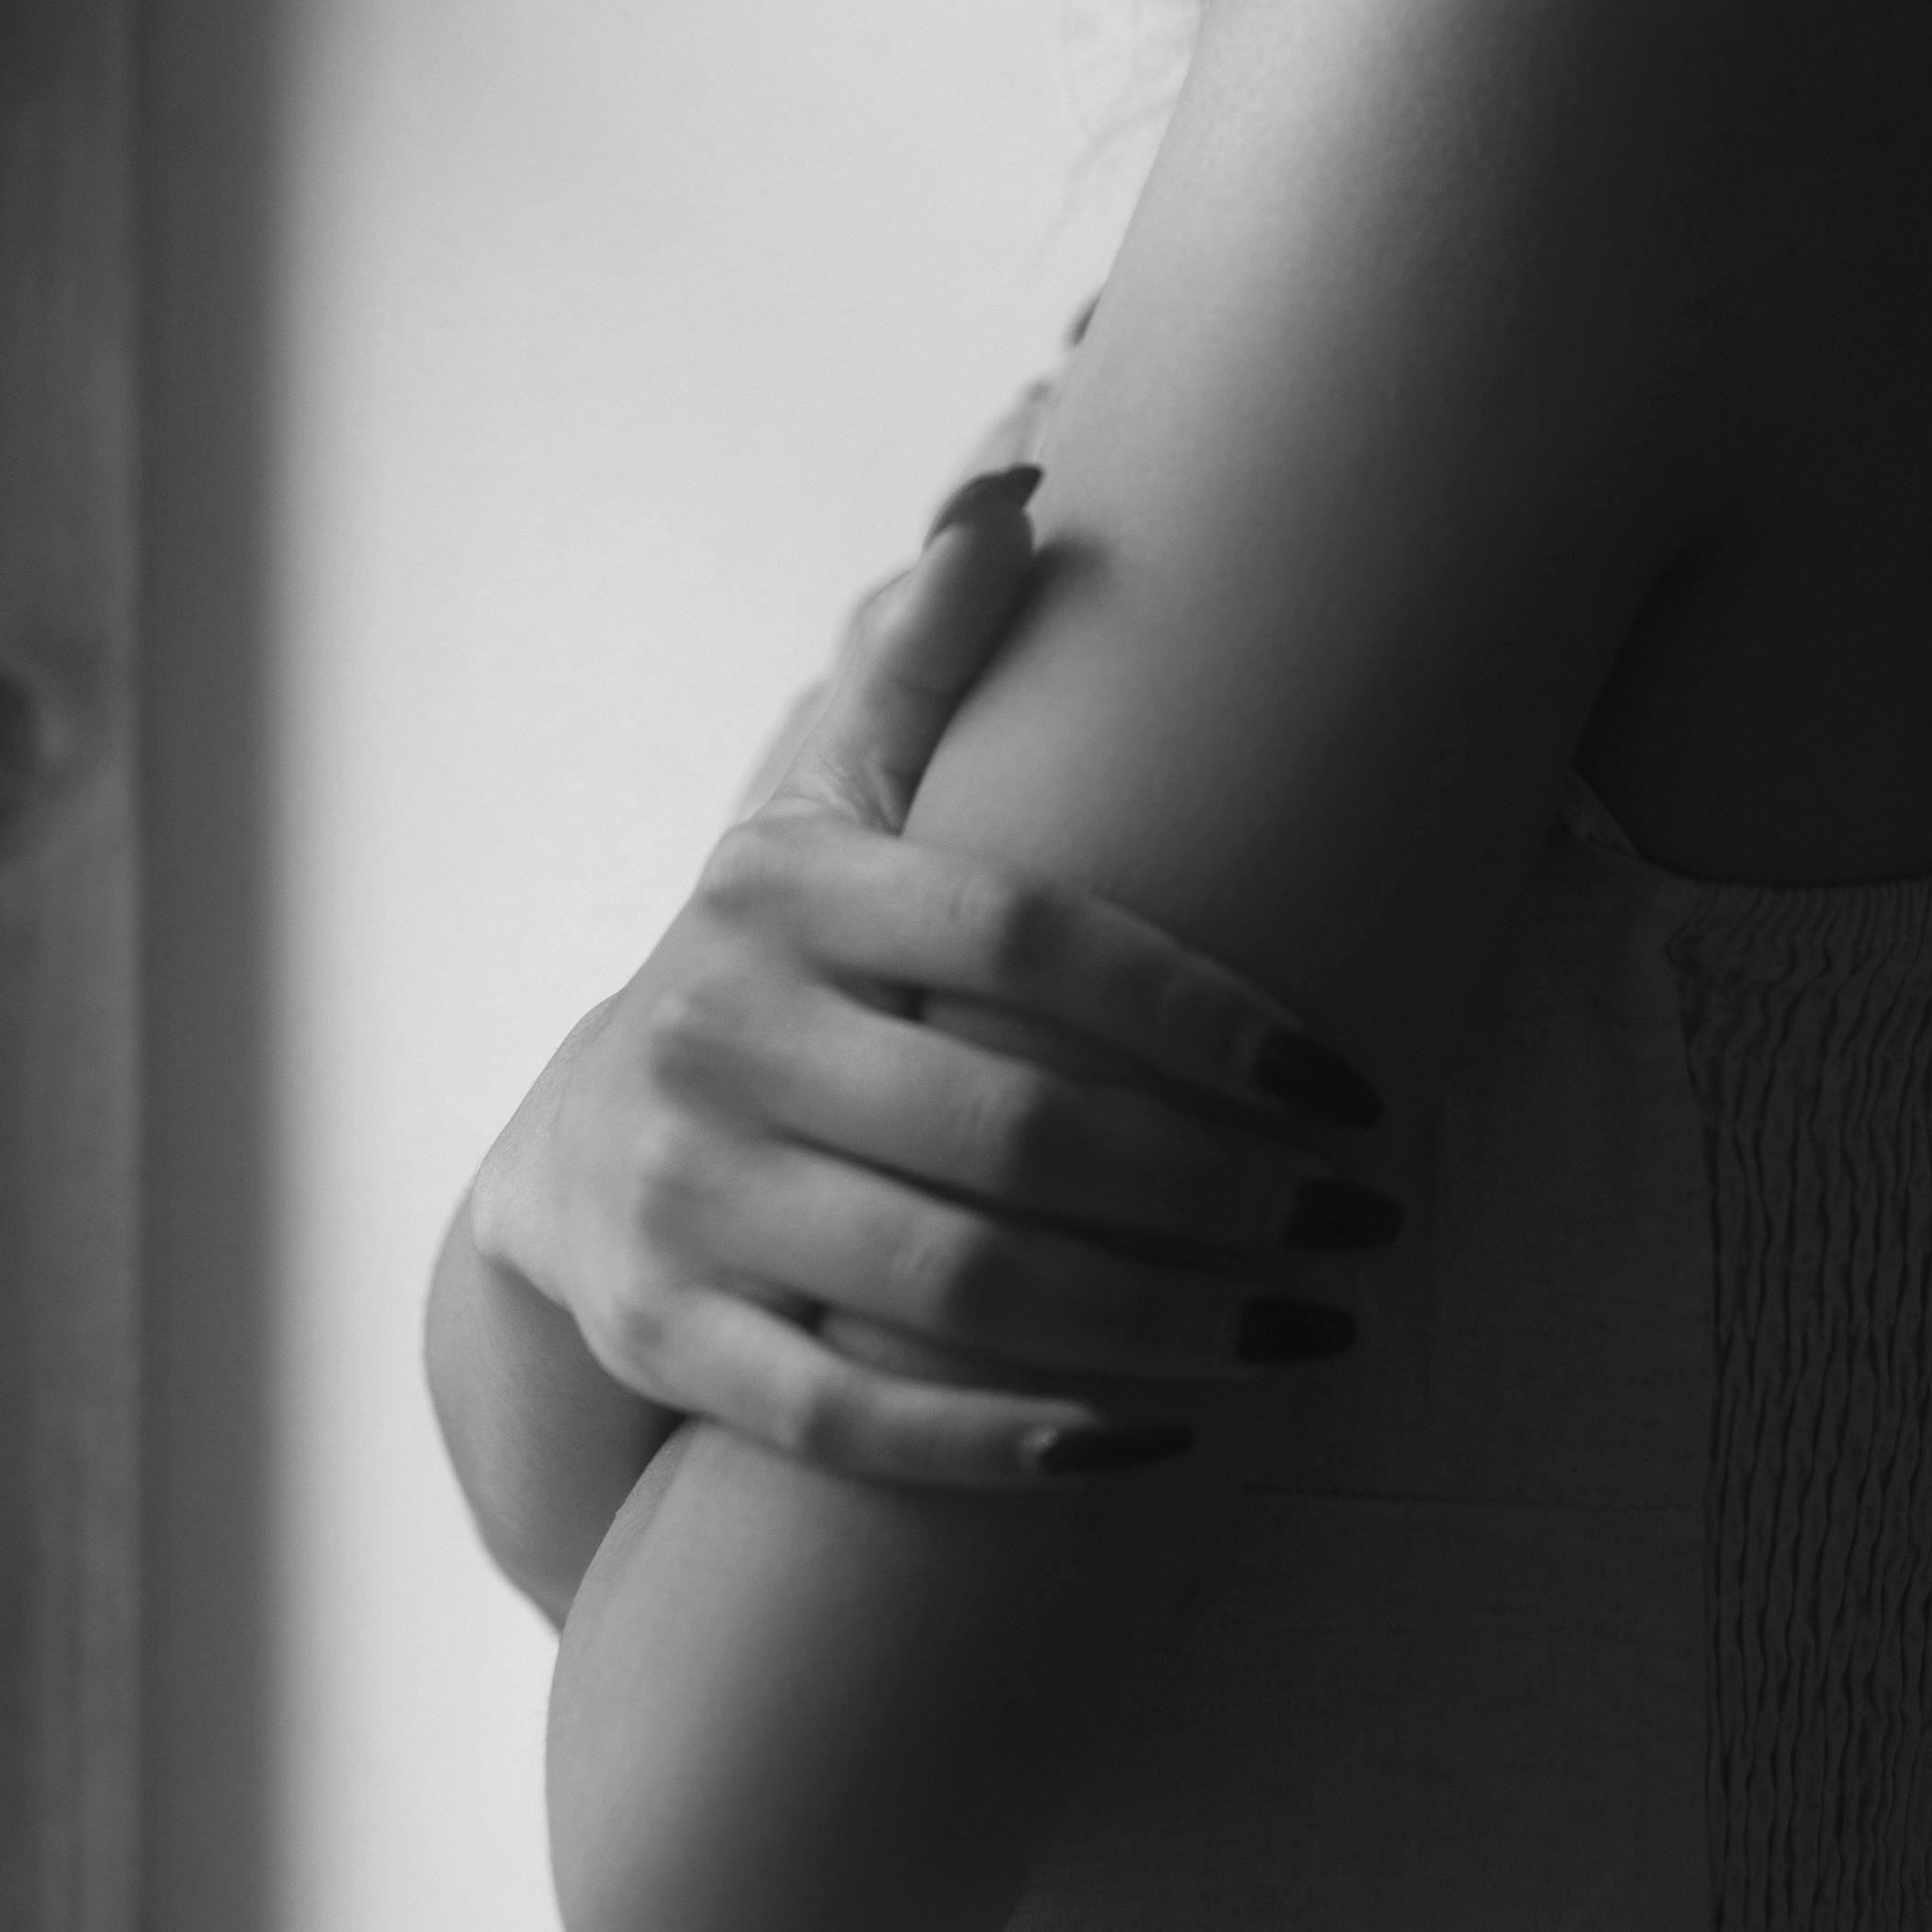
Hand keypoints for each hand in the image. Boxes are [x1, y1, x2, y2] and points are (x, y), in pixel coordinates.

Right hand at [471, 470, 1399, 1490]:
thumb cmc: (767, 970)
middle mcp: (716, 1038)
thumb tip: (1017, 488)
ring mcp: (684, 1203)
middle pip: (1018, 1128)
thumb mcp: (824, 809)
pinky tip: (1151, 1444)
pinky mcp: (670, 1345)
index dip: (1205, 1014)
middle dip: (1222, 1188)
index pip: (1031, 939)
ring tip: (1312, 1335)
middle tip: (1365, 1224)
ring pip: (957, 1286)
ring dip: (1159, 1322)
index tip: (1350, 1080)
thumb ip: (922, 658)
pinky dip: (1008, 1443)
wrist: (566, 1172)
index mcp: (781, 889)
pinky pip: (856, 1420)